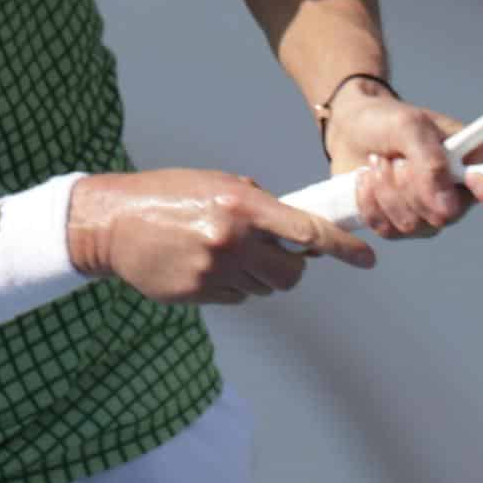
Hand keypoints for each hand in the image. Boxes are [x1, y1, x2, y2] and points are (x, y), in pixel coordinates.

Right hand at [66, 170, 374, 304]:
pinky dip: (231, 286)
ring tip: (226, 252)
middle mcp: (232, 240)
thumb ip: (258, 204)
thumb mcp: (218, 183)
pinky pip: (236, 299)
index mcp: (242, 206)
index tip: (367, 258)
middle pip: (290, 274)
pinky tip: (205, 265)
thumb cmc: (170, 195)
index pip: (306, 231)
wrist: (115, 222)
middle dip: (291, 267)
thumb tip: (296, 230)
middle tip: (275, 254)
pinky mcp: (197, 294)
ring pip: (263, 289)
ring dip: (257, 276)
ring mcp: (214, 271)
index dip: (342, 247)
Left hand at [323, 87, 482, 238]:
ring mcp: (430, 213)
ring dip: (387, 191)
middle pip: (450, 215)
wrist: (351, 128)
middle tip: (397, 156)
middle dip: (413, 185)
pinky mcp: (399, 225)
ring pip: (415, 226)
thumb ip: (430, 160)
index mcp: (477, 161)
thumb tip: (446, 208)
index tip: (470, 178)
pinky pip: (389, 231)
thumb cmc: (388, 120)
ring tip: (378, 162)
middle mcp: (460, 193)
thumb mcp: (409, 125)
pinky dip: (371, 204)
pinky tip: (366, 180)